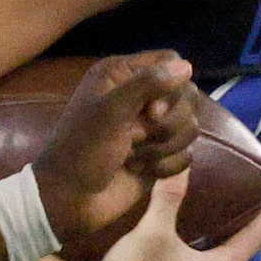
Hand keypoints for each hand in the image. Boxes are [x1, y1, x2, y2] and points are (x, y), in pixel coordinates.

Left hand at [30, 51, 196, 244]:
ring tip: (132, 156)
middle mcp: (139, 96)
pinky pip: (187, 155)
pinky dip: (166, 166)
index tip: (151, 111)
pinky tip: (142, 171)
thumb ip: (147, 84)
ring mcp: (151, 128)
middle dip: (167, 123)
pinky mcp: (160, 156)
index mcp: (122, 75)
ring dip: (162, 146)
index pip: (171, 62)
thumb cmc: (82, 149)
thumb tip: (187, 67)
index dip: (171, 86)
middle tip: (134, 137)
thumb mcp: (110, 111)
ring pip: (190, 127)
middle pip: (188, 95)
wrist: (71, 198)